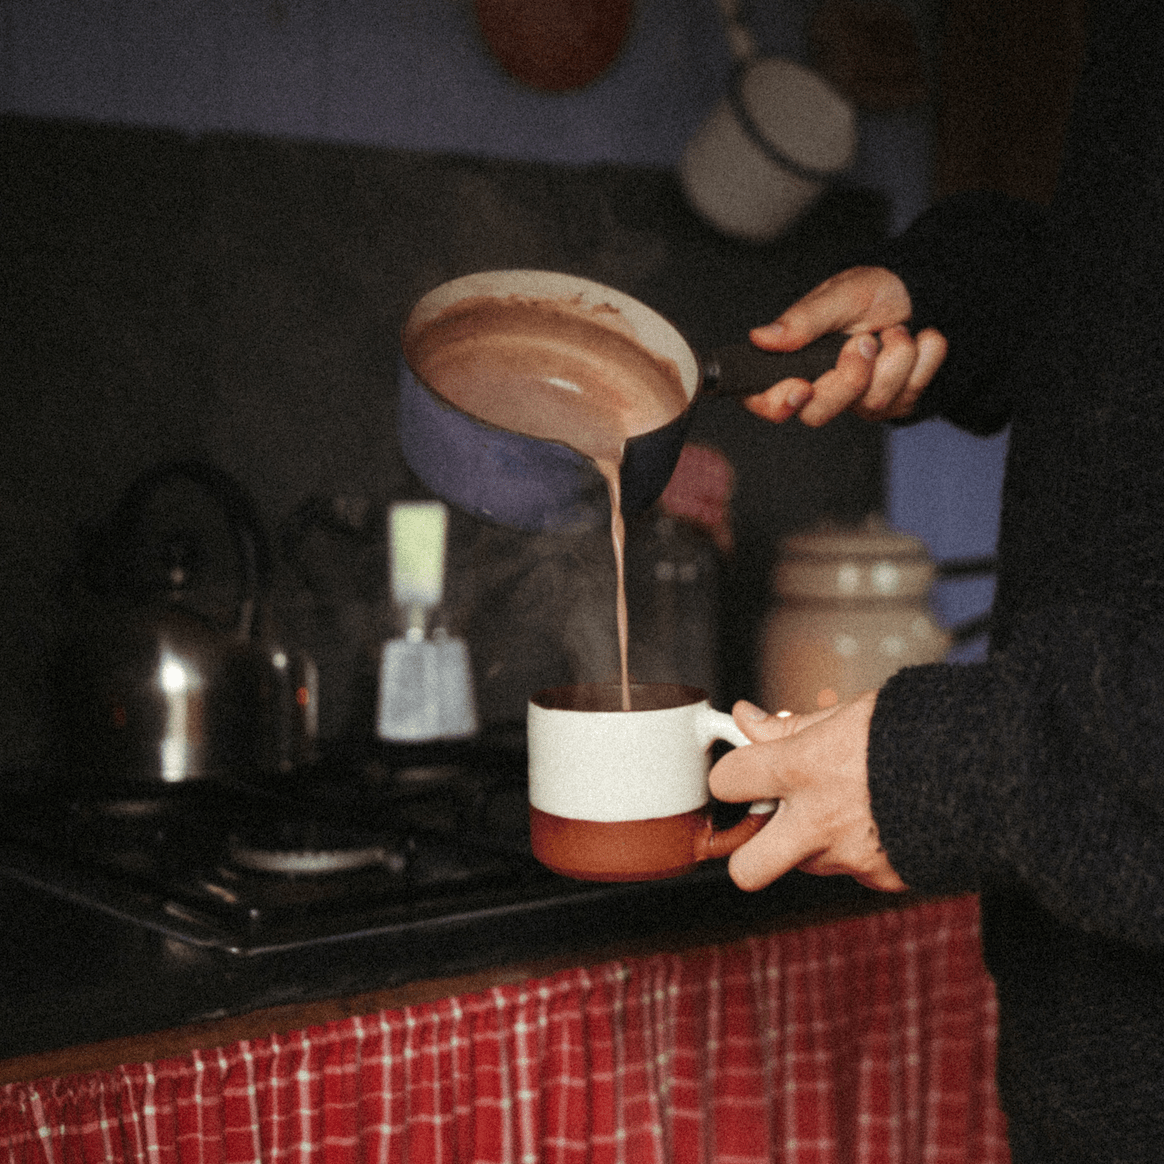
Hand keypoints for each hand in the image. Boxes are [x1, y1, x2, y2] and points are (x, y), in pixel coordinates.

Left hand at [708, 692, 908, 892]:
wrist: (998, 768)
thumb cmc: (923, 730)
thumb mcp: (851, 713)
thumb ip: (791, 728)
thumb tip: (746, 721)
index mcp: (806, 769)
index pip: (726, 783)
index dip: (729, 776)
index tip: (741, 771)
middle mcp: (822, 821)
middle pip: (746, 869)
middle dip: (748, 852)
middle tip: (767, 823)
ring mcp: (853, 858)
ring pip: (806, 866)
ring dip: (811, 842)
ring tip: (847, 804)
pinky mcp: (886, 879)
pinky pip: (853, 871)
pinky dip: (859, 850)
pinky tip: (883, 820)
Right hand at [745, 266, 947, 425]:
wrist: (916, 293)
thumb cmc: (868, 293)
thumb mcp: (837, 296)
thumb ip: (802, 321)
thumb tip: (762, 337)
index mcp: (792, 362)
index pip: (764, 400)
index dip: (776, 404)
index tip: (802, 387)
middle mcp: (820, 388)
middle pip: (817, 413)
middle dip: (850, 378)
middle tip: (865, 340)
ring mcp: (855, 401)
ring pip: (870, 404)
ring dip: (895, 359)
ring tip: (896, 330)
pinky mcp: (891, 404)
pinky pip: (908, 397)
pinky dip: (923, 361)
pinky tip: (920, 340)